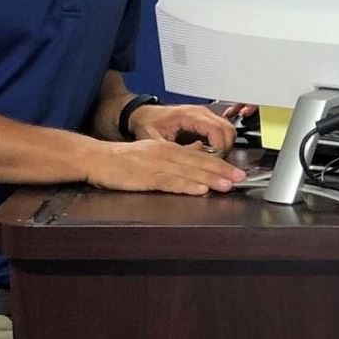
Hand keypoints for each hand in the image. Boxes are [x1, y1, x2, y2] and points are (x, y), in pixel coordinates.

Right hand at [85, 138, 242, 194]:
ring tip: (227, 185)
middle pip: (198, 163)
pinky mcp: (146, 177)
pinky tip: (199, 190)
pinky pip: (169, 182)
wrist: (97, 158)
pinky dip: (186, 186)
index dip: (220, 164)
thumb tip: (195, 162)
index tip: (237, 172)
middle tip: (240, 178)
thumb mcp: (152, 154)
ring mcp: (156, 165)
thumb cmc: (124, 160)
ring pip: (188, 172)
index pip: (200, 156)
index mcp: (168, 149)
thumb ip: (173, 157)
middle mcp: (165, 154)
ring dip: (209, 179)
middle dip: (221, 171)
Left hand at [128, 102, 240, 151]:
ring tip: (215, 159)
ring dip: (226, 146)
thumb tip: (196, 160)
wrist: (143, 114)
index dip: (220, 148)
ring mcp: (204, 115)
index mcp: (189, 115)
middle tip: (217, 163)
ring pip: (229, 130)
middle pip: (228, 129)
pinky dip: (223, 143)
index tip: (215, 162)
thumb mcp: (156, 140)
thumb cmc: (148, 123)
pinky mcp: (205, 120)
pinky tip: (213, 154)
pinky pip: (223, 131)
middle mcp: (200, 113)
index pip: (216, 130)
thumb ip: (176, 150)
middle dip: (226, 149)